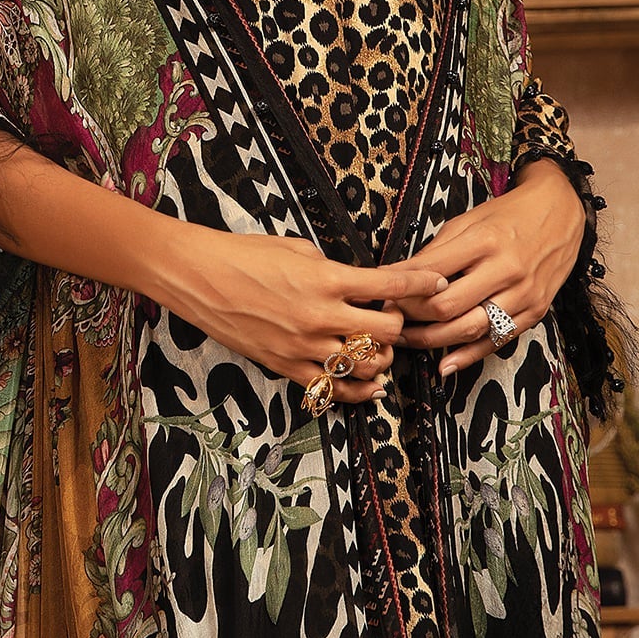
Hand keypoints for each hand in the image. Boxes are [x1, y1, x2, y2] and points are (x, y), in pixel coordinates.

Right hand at [158, 227, 450, 405]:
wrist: (200, 278)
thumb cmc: (246, 254)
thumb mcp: (298, 248)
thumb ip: (333, 269)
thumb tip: (357, 282)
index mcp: (327, 279)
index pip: (390, 287)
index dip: (422, 285)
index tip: (438, 283)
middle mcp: (321, 316)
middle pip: (387, 333)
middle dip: (402, 326)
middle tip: (399, 319)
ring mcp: (304, 346)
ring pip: (366, 365)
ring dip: (382, 358)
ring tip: (383, 349)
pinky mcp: (287, 366)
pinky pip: (334, 388)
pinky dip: (359, 389)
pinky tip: (371, 385)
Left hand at [394, 158, 586, 378]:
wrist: (561, 213)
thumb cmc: (509, 215)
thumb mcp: (468, 221)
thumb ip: (436, 251)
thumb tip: (399, 276)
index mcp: (484, 240)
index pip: (432, 273)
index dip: (402, 288)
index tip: (382, 294)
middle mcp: (506, 269)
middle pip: (448, 306)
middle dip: (412, 317)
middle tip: (391, 319)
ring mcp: (523, 294)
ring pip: (470, 329)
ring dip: (432, 341)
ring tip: (408, 340)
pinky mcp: (535, 311)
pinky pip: (497, 341)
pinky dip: (468, 356)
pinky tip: (445, 364)